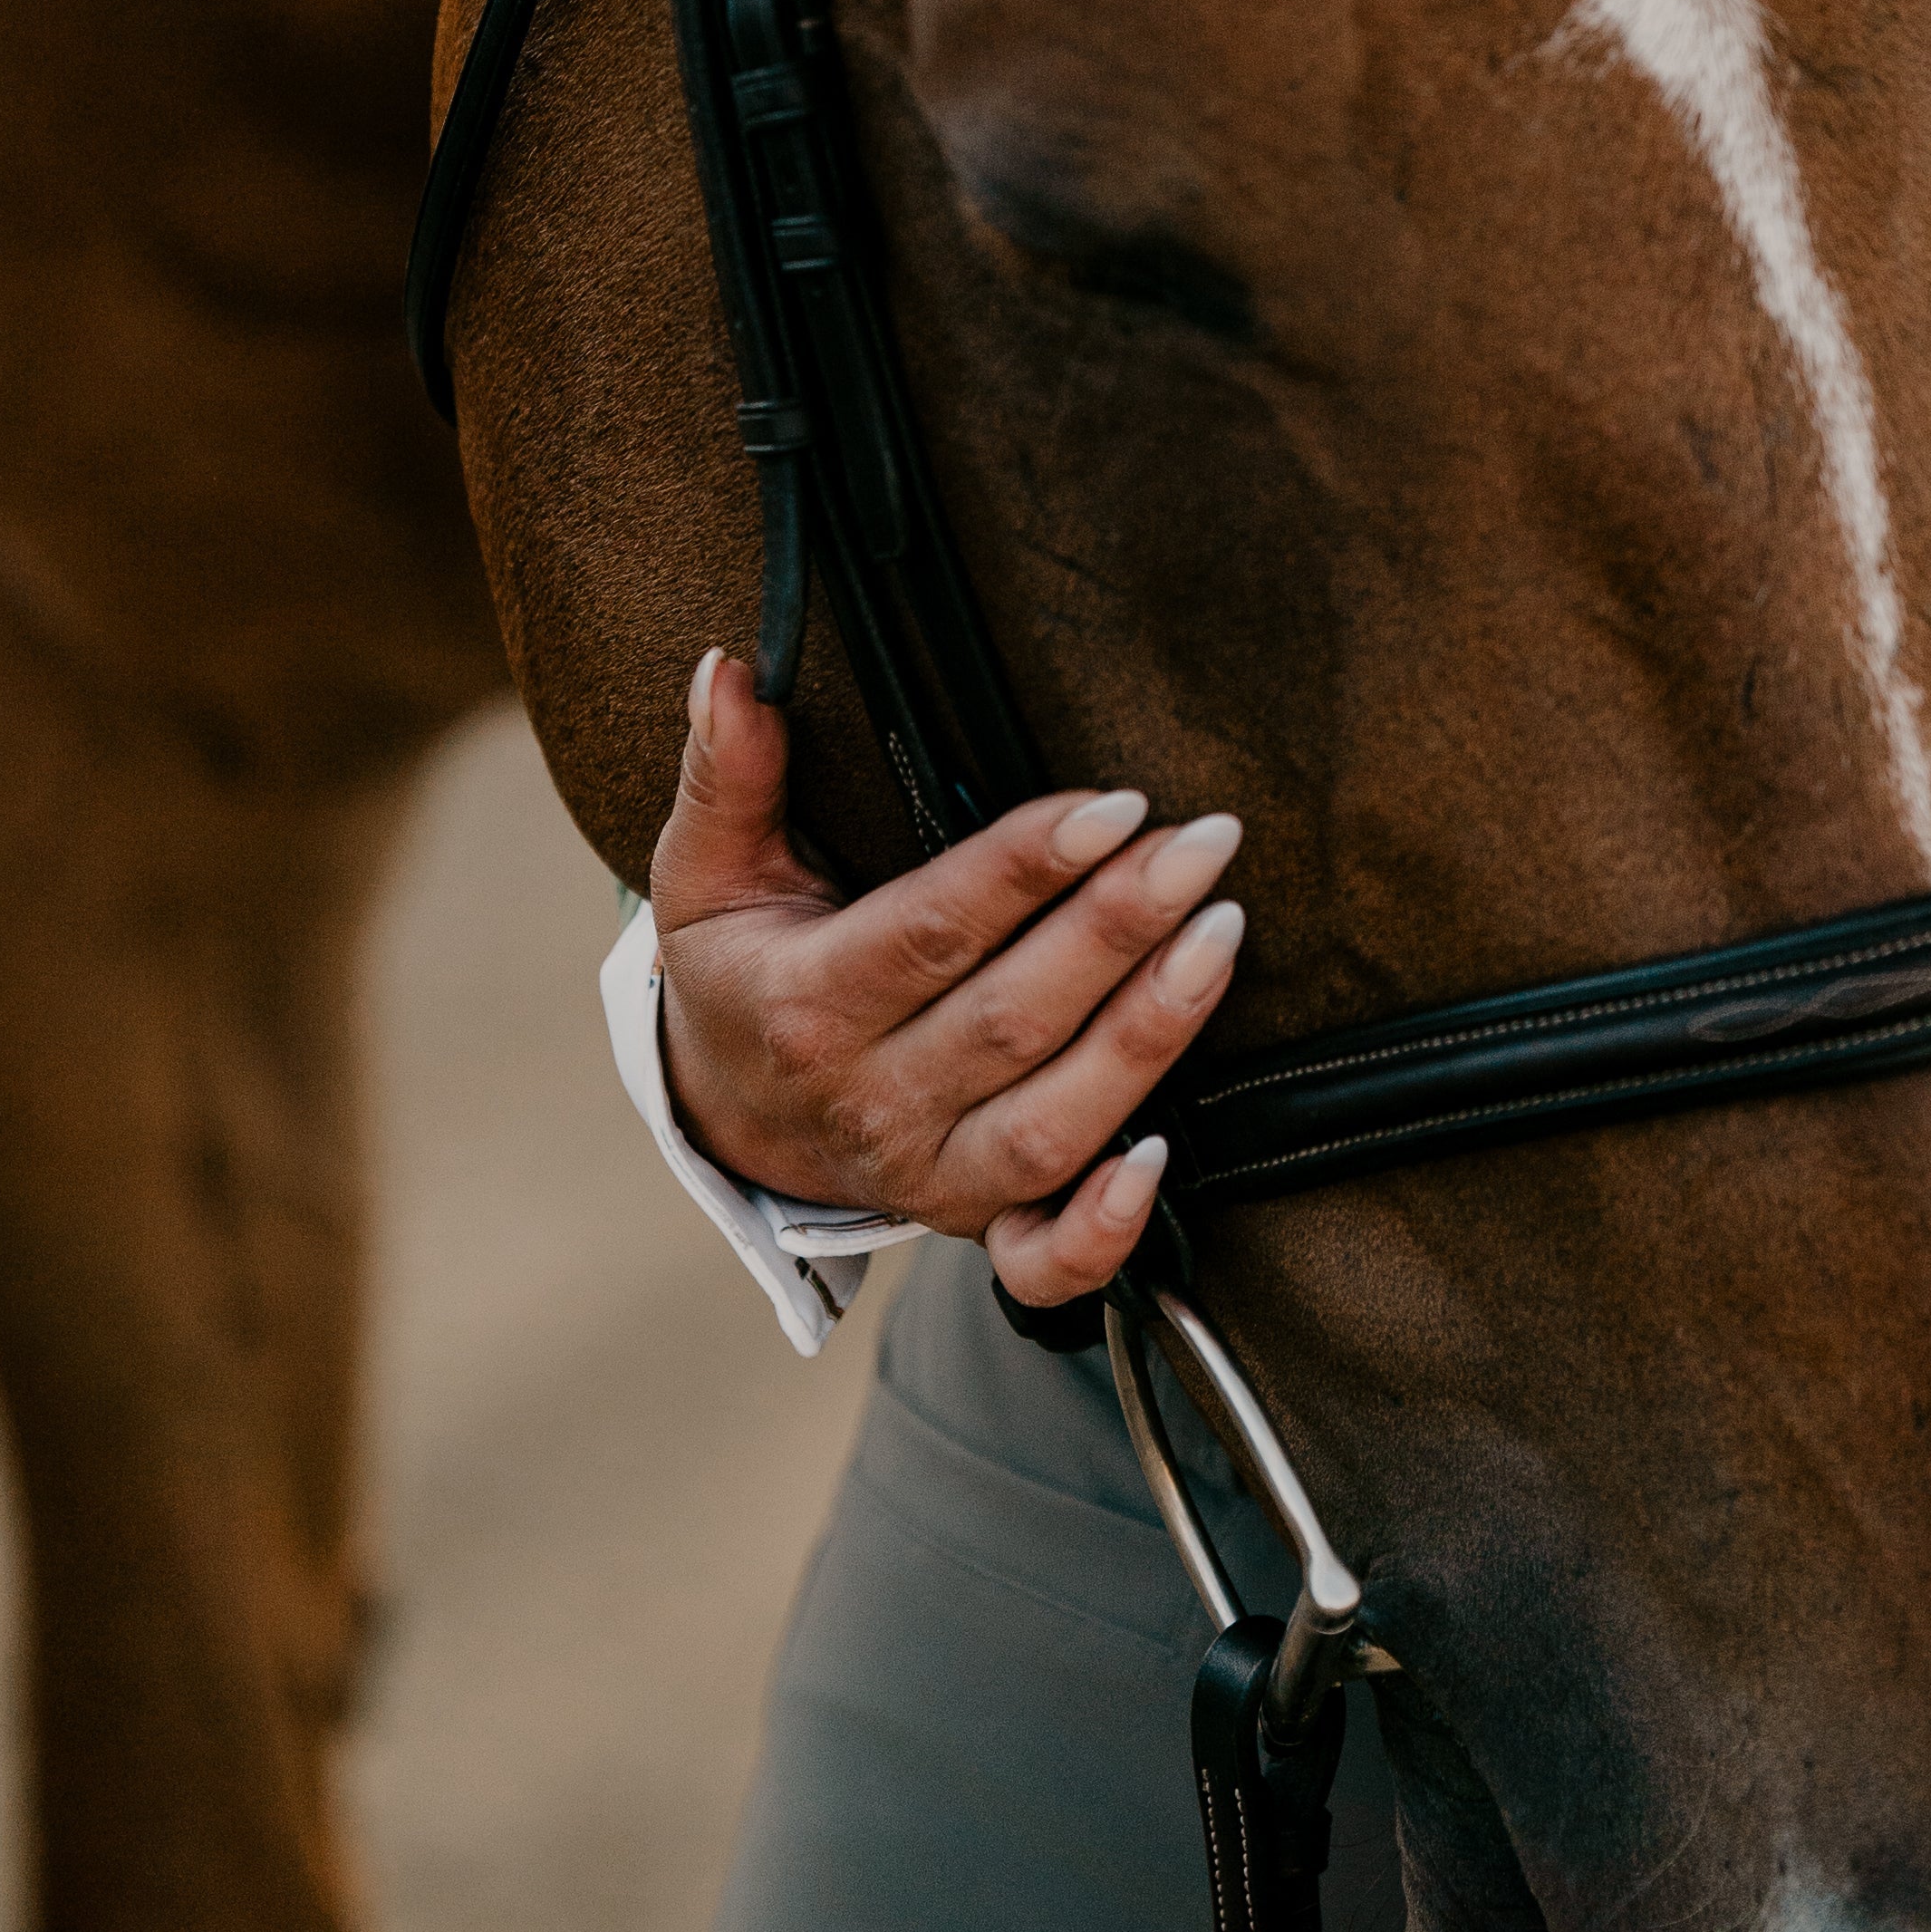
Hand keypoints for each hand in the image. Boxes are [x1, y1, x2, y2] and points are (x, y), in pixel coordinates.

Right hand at [648, 646, 1245, 1312]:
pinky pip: (1042, 1261)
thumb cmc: (741, 969)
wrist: (730, 1115)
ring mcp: (925, 1176)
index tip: (1115, 805)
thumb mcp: (708, 872)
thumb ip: (728, 773)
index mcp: (805, 1005)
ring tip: (1222, 937)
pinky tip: (1166, 1158)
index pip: (932, 931)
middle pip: (1011, 1021)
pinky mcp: (971, 1224)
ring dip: (1147, 1038)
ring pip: (1050, 1126)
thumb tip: (726, 670)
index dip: (1025, 867)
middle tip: (1204, 845)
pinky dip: (1103, 1230)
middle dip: (1117, 930)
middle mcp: (869, 1101)